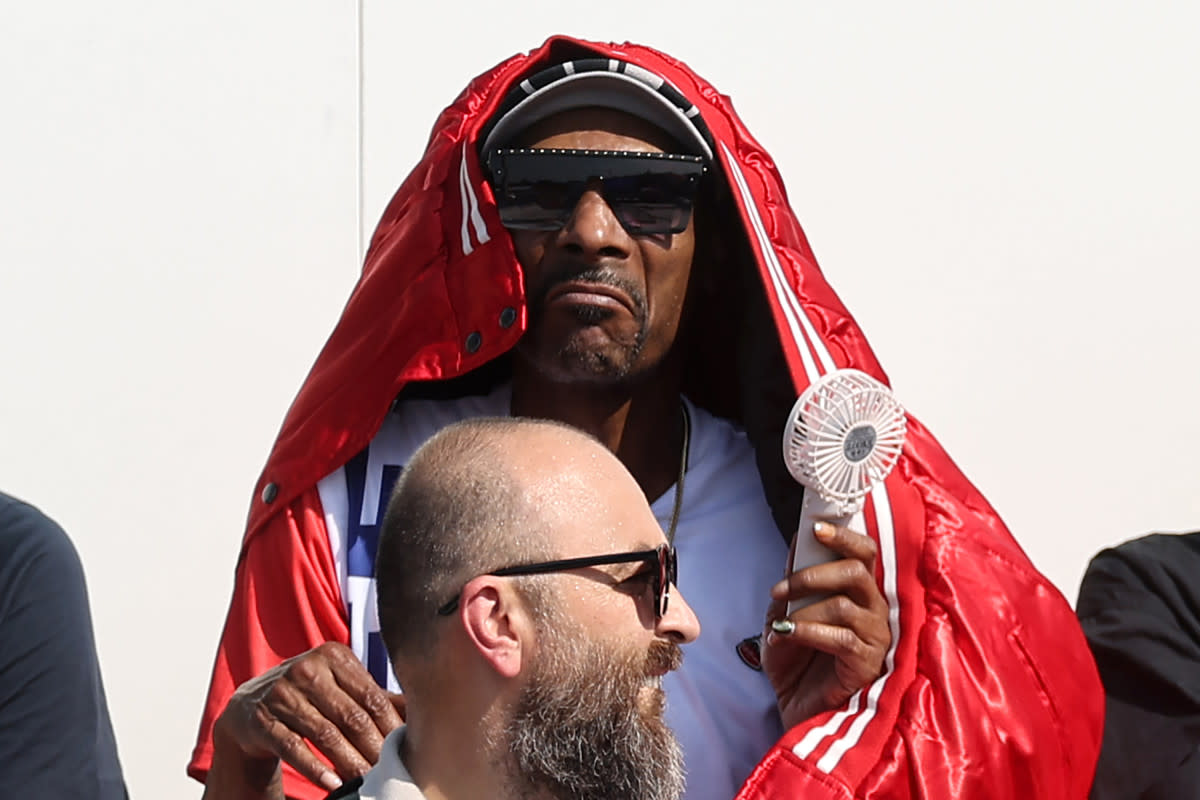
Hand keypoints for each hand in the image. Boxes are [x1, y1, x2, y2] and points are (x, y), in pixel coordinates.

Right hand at [209, 642, 404, 795]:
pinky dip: (315, 768)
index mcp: (334, 656)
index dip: (391, 727)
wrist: (250, 705)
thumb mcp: (341, 687)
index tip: (405, 752)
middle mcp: (306, 669)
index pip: (371, 696)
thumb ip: (376, 698)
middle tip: (390, 772)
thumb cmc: (310, 695)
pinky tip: (333, 783)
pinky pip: (293, 747)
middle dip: (374, 748)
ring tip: (366, 781)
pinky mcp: (261, 719)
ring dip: (349, 761)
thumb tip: (421, 711)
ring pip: (324, 734)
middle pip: (351, 716)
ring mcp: (281, 693)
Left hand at [760, 522, 890, 729]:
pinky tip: (786, 637)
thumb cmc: (796, 662)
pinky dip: (807, 632)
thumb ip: (794, 583)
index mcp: (859, 593)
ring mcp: (875, 637)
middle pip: (857, 571)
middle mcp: (874, 610)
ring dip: (803, 609)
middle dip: (813, 573)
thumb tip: (795, 545)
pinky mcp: (869, 663)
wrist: (796, 708)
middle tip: (783, 588)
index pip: (865, 553)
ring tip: (779, 623)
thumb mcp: (786, 615)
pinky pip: (841, 637)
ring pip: (843, 604)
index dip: (843, 537)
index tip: (814, 529)